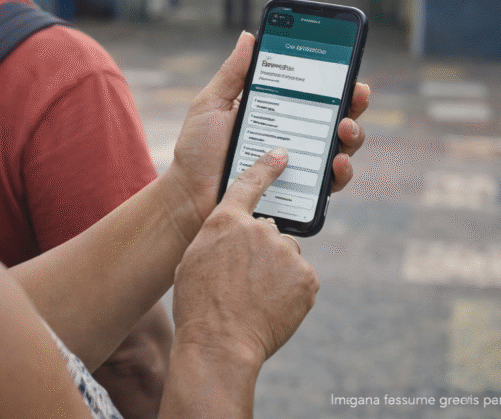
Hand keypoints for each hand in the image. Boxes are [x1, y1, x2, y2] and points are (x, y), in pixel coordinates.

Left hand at [168, 32, 371, 222]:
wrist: (189, 195)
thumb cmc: (197, 150)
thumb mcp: (212, 104)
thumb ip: (232, 73)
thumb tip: (249, 37)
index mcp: (276, 111)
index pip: (313, 91)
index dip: (335, 78)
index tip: (346, 65)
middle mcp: (293, 137)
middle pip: (336, 116)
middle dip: (354, 103)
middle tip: (356, 94)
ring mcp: (299, 165)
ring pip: (341, 148)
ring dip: (353, 135)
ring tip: (345, 127)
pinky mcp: (300, 193)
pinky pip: (331, 184)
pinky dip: (341, 173)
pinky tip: (336, 163)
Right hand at [171, 147, 318, 366]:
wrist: (219, 344)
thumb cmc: (198, 306)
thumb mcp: (194, 260)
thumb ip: (218, 239)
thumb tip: (233, 238)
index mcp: (225, 221)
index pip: (248, 184)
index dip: (265, 168)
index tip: (281, 155)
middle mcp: (259, 229)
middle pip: (269, 232)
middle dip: (262, 252)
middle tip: (244, 282)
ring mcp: (285, 252)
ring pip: (286, 256)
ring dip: (277, 272)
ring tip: (256, 300)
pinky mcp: (306, 277)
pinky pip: (300, 278)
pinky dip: (290, 292)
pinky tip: (271, 309)